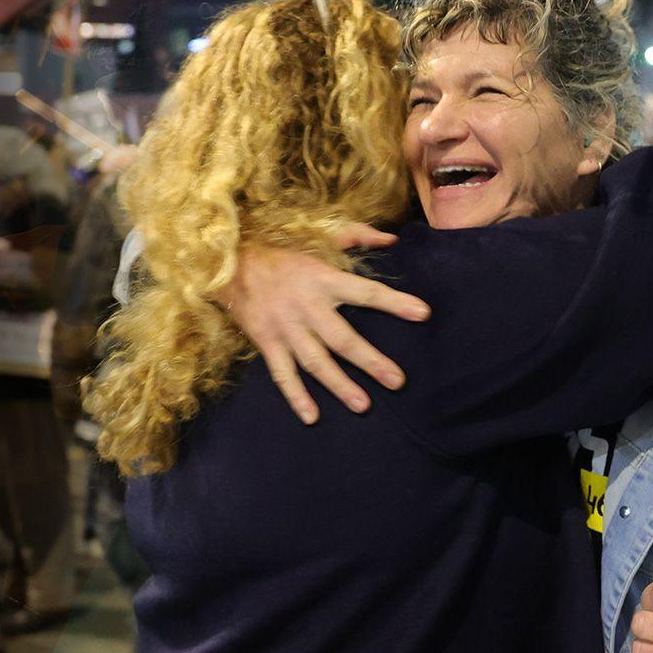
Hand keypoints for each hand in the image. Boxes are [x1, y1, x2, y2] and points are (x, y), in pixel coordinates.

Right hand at [222, 224, 429, 423]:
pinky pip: (283, 374)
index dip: (395, 303)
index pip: (366, 292)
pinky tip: (312, 416)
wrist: (229, 262)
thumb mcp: (318, 236)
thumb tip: (392, 239)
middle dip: (371, 361)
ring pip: (316, 362)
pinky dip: (296, 396)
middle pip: (343, 339)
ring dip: (339, 385)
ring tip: (363, 406)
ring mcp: (286, 328)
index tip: (423, 314)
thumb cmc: (280, 251)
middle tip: (397, 381)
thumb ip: (357, 236)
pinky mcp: (266, 342)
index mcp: (323, 279)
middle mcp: (306, 307)